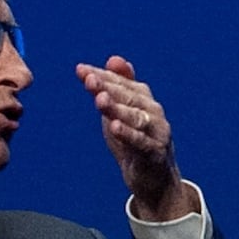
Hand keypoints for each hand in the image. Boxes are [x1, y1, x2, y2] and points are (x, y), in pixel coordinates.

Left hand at [76, 55, 190, 220]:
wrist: (154, 180)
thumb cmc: (135, 142)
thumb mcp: (122, 113)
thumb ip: (117, 87)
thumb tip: (113, 58)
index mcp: (144, 99)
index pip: (121, 83)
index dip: (102, 76)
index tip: (81, 70)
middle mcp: (153, 112)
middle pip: (129, 96)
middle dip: (108, 87)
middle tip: (89, 80)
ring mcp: (157, 132)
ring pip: (136, 117)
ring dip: (117, 108)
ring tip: (100, 100)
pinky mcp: (156, 153)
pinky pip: (141, 142)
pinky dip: (128, 134)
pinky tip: (114, 127)